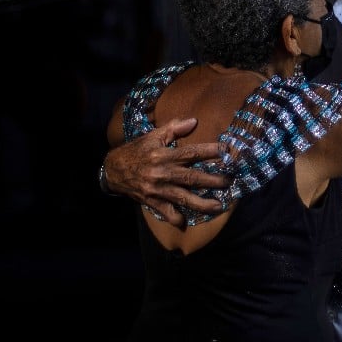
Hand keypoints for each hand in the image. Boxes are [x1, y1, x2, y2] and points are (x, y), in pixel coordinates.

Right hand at [103, 117, 230, 228]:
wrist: (112, 170)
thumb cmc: (136, 151)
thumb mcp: (152, 136)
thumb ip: (173, 129)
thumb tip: (194, 121)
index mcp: (163, 155)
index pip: (190, 152)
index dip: (209, 151)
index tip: (226, 150)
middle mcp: (162, 173)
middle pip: (191, 178)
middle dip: (212, 180)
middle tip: (229, 181)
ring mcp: (157, 189)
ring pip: (183, 198)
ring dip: (202, 203)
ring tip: (218, 206)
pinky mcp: (151, 201)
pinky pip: (165, 212)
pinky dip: (175, 217)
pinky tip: (186, 220)